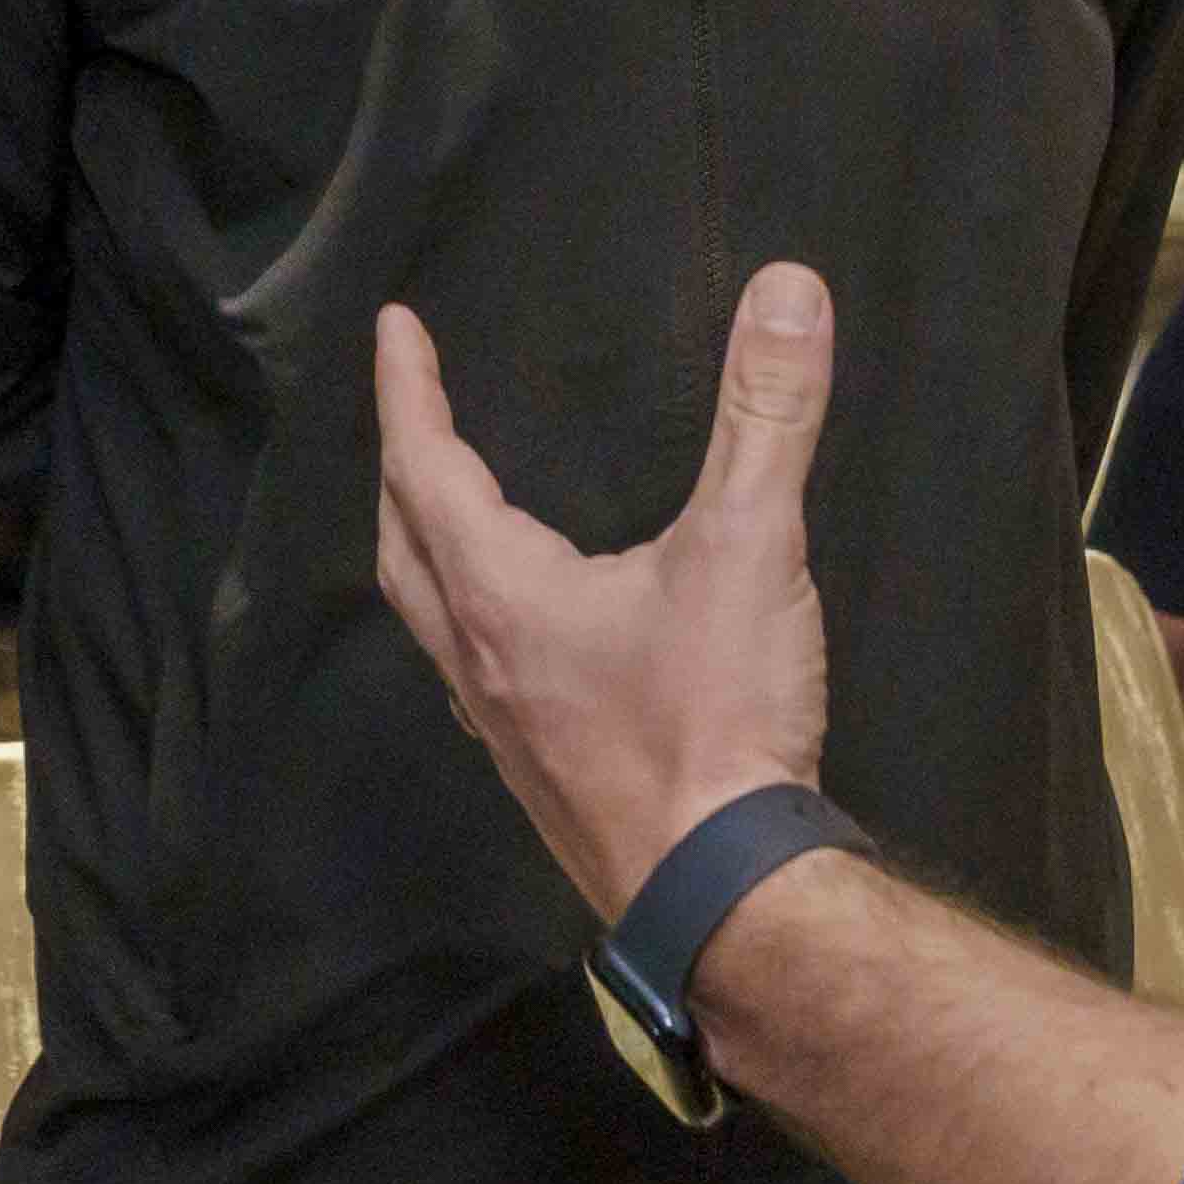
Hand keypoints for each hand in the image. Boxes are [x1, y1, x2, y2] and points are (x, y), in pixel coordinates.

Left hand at [375, 263, 838, 927]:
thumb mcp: (749, 548)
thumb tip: (787, 290)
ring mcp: (506, 730)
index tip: (395, 330)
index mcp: (500, 593)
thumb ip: (766, 416)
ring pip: (433, 618)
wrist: (724, 894)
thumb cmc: (716, 723)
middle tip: (411, 412)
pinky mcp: (545, 776)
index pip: (426, 468)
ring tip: (450, 512)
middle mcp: (480, 661)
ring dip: (427, 551)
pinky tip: (525, 635)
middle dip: (400, 470)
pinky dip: (476, 624)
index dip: (409, 392)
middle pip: (403, 545)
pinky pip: (479, 677)